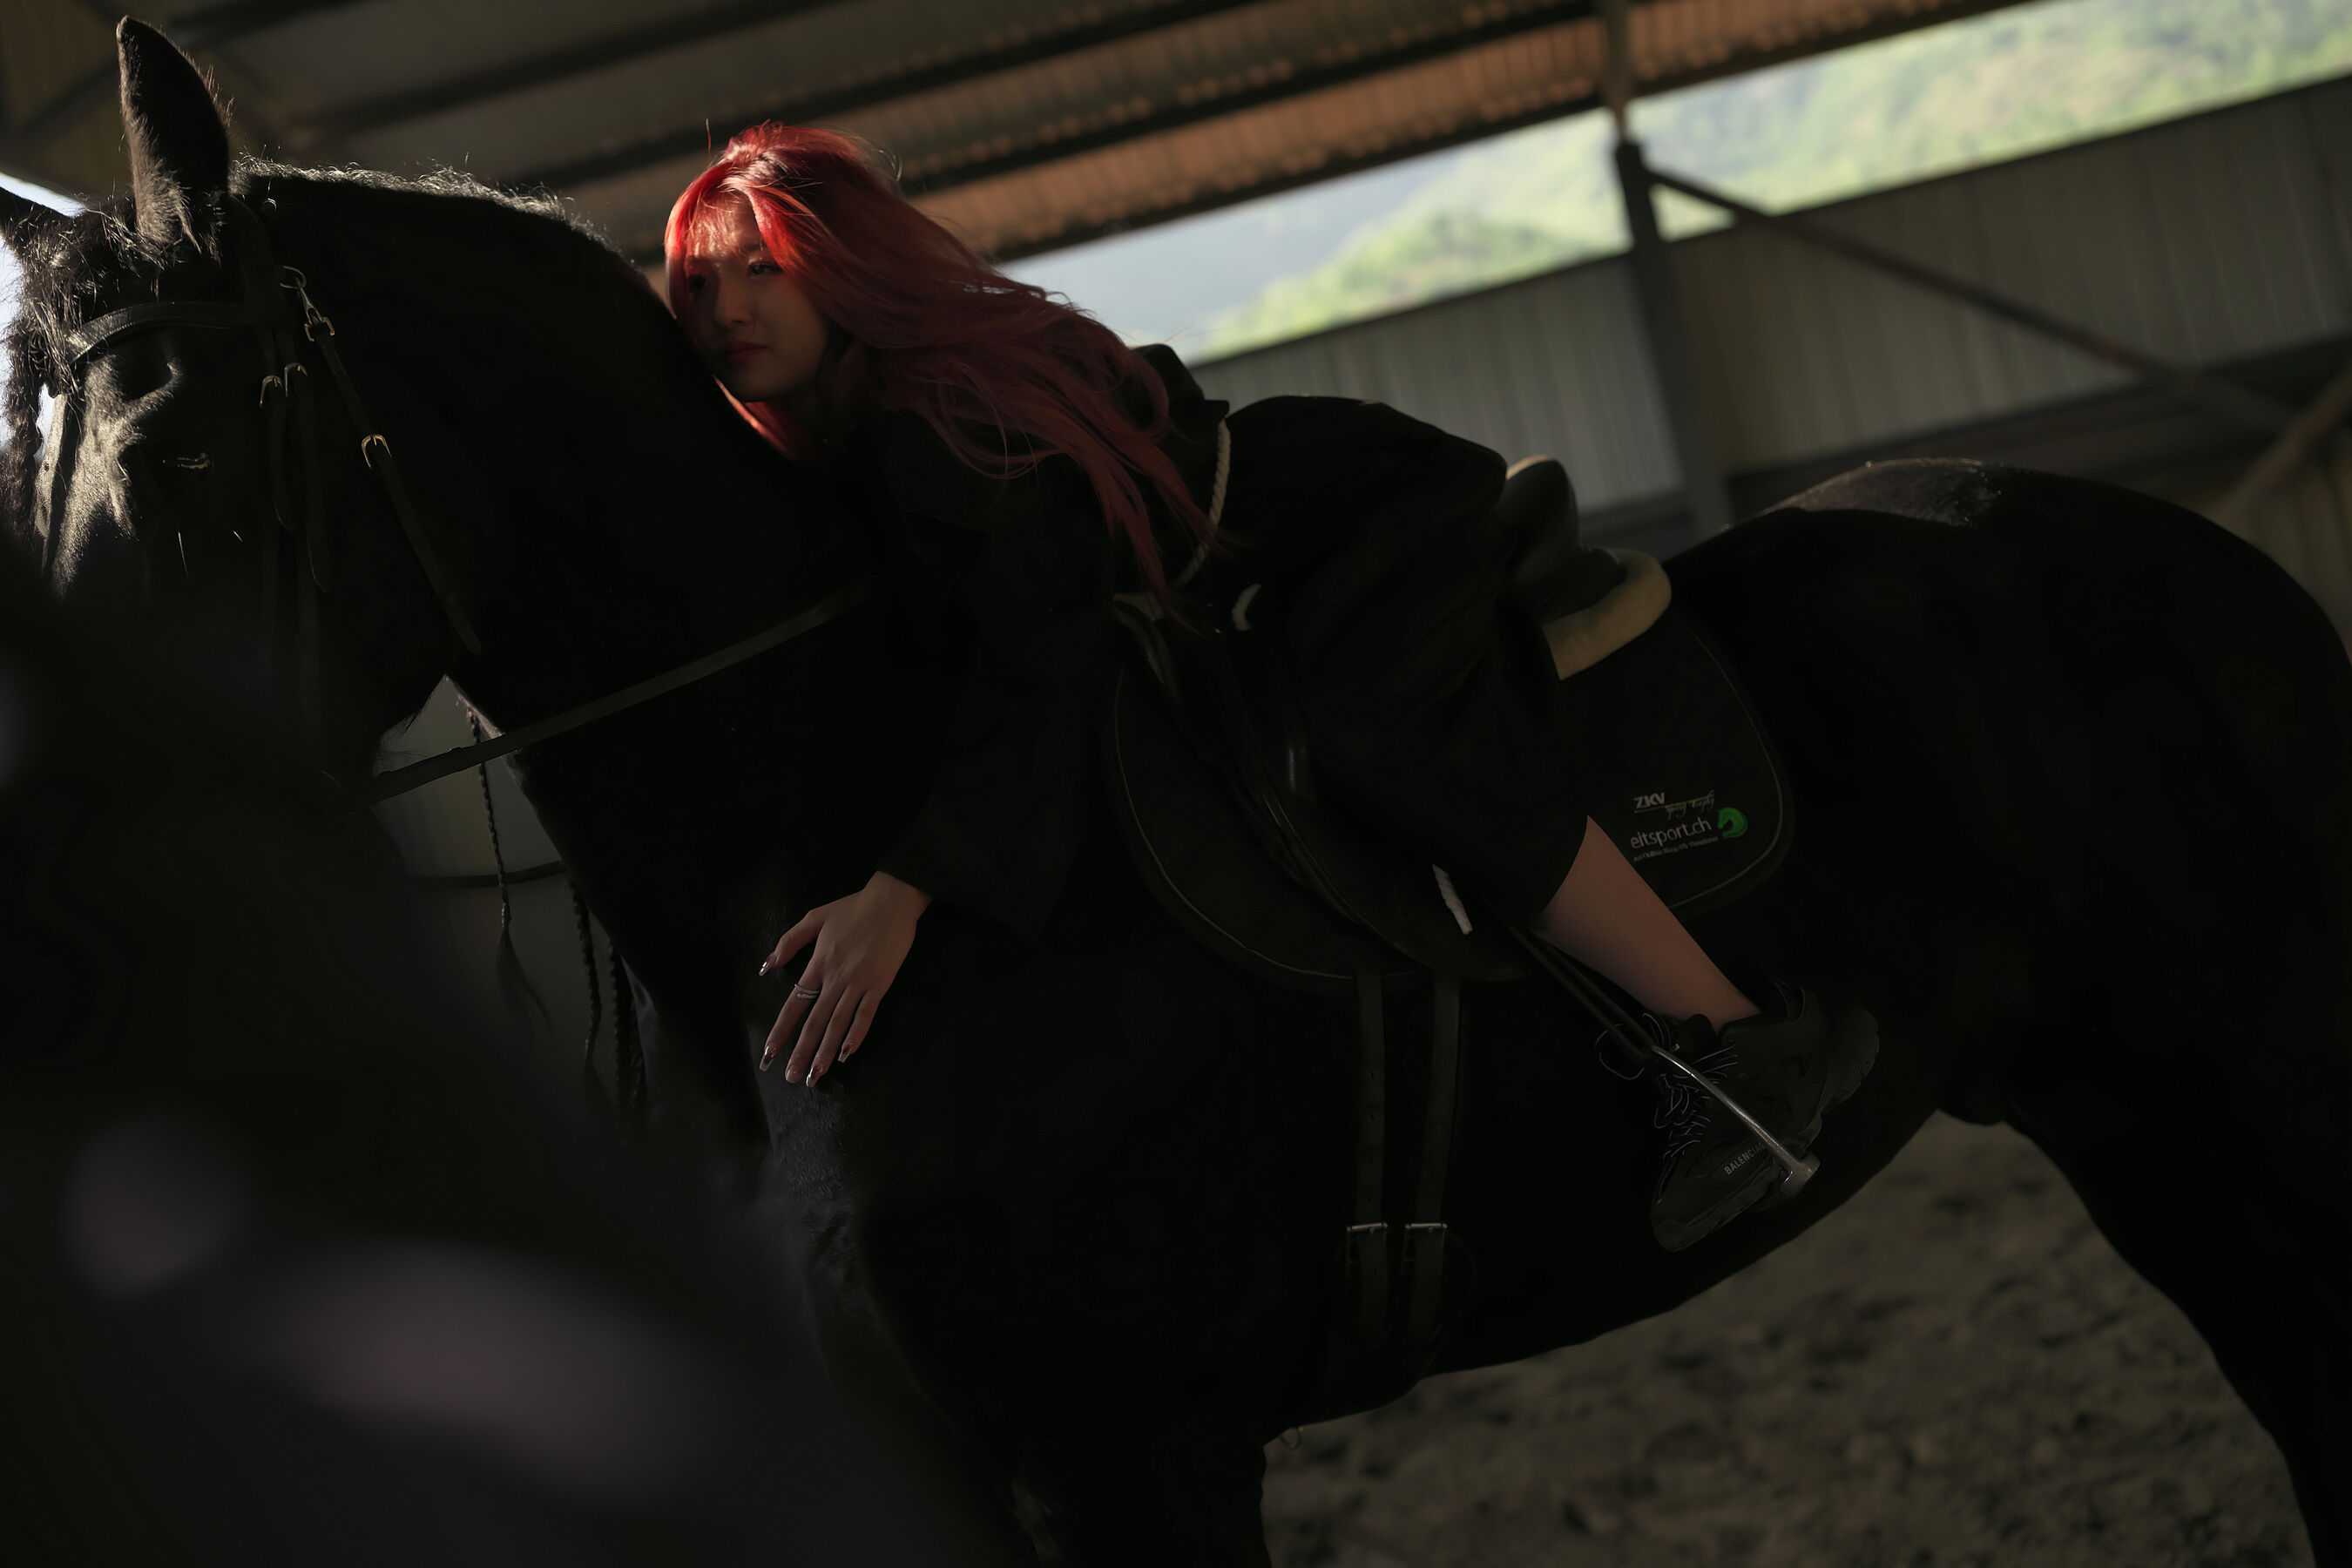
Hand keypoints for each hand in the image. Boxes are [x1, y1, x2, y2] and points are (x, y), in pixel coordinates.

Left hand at [759, 871, 930, 1085]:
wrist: (892, 900)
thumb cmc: (853, 908)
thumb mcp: (814, 918)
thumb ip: (789, 942)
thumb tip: (767, 966)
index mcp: (818, 963)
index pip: (795, 1004)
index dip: (781, 1030)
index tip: (769, 1053)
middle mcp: (835, 979)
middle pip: (814, 1022)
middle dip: (801, 1052)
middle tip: (791, 1078)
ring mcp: (859, 983)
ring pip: (838, 1024)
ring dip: (824, 1051)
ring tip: (815, 1075)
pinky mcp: (881, 985)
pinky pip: (866, 1015)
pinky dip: (856, 1036)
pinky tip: (846, 1055)